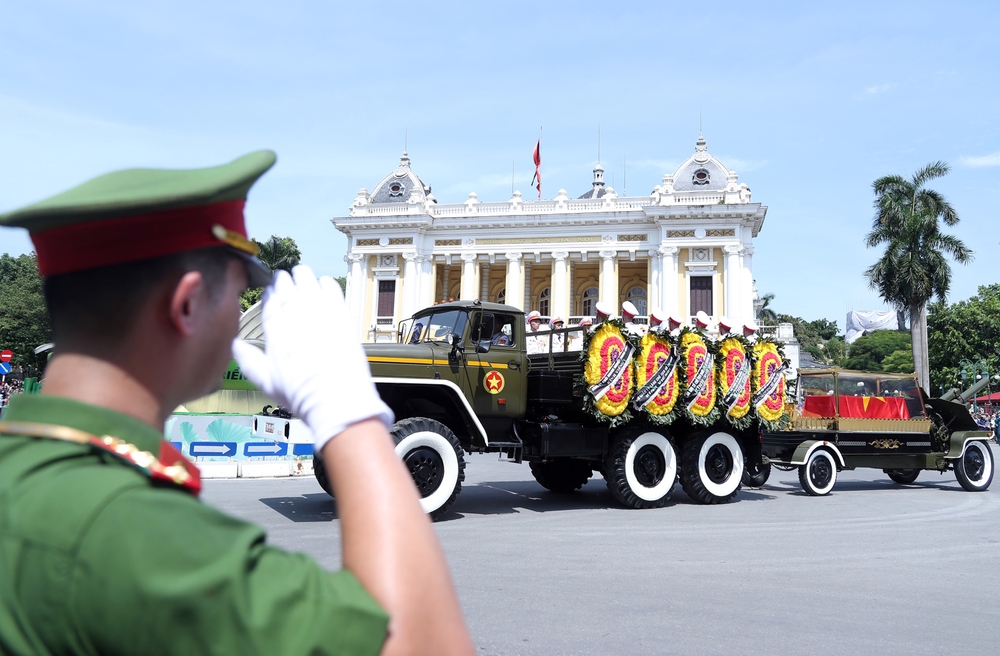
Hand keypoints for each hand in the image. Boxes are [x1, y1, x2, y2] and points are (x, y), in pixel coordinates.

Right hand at [233, 265, 392, 449]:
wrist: (336, 398)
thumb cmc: (302, 394)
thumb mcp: (266, 382)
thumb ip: (248, 361)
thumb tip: (235, 346)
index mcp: (276, 331)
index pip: (269, 302)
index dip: (269, 294)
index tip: (270, 291)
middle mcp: (296, 317)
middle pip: (287, 288)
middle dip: (284, 280)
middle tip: (284, 277)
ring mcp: (320, 313)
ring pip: (308, 282)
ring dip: (303, 276)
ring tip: (301, 273)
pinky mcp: (341, 315)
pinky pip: (332, 290)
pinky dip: (326, 283)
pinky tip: (324, 283)